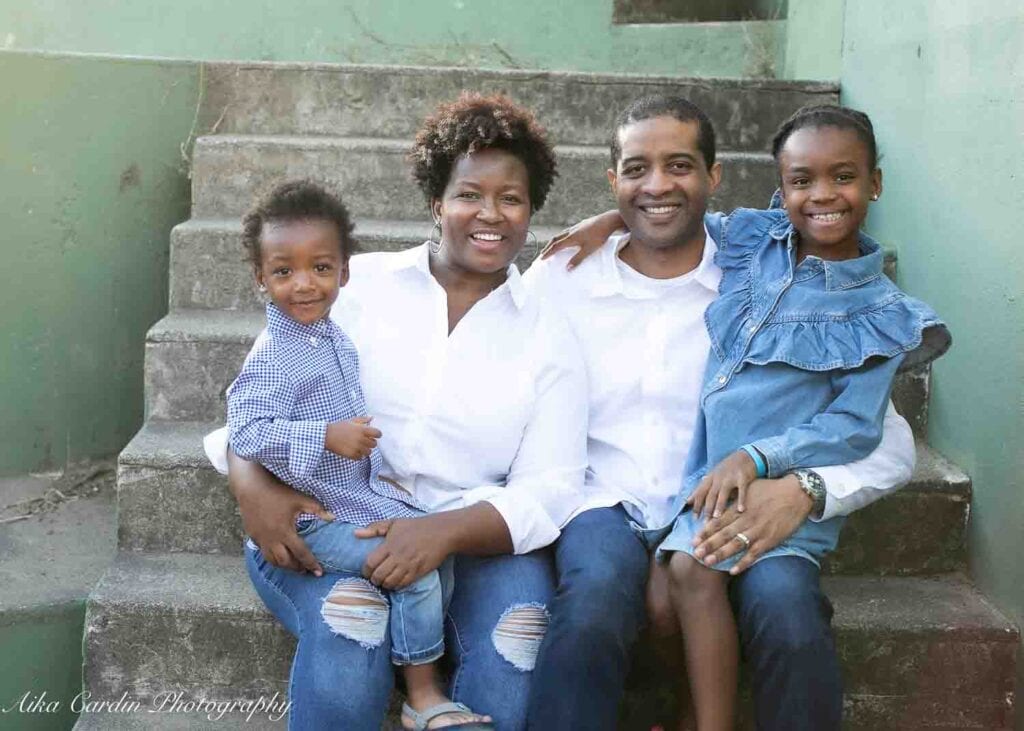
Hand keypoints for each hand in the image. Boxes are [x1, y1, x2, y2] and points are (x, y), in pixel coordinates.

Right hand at [228, 451, 334, 575]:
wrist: (251, 487)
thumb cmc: (277, 492)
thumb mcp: (300, 499)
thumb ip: (317, 509)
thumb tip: (333, 518)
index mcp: (285, 532)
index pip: (301, 553)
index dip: (311, 564)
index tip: (319, 572)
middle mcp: (272, 540)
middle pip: (285, 562)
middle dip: (296, 568)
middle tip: (305, 570)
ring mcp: (260, 539)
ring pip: (272, 561)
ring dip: (283, 566)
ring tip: (293, 566)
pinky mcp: (252, 536)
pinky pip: (263, 552)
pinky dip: (272, 557)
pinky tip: (278, 555)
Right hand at [325, 416, 381, 459]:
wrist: (327, 436)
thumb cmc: (339, 427)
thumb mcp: (351, 421)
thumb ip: (362, 420)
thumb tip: (371, 418)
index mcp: (362, 430)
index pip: (378, 434)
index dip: (377, 434)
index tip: (374, 435)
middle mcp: (361, 439)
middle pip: (374, 444)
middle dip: (371, 442)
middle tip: (365, 441)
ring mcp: (357, 448)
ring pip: (368, 452)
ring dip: (365, 450)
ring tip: (360, 447)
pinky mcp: (352, 455)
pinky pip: (360, 457)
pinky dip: (358, 455)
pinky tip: (354, 451)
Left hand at [355, 515, 451, 589]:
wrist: (440, 532)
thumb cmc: (416, 527)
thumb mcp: (394, 523)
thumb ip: (374, 528)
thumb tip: (356, 533)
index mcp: (390, 544)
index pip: (371, 562)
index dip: (366, 570)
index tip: (366, 570)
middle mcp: (398, 556)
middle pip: (379, 575)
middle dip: (374, 579)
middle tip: (374, 578)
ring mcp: (409, 565)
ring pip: (390, 582)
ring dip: (384, 584)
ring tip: (384, 581)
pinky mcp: (418, 572)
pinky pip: (403, 584)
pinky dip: (396, 586)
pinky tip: (395, 582)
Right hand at [539, 209, 623, 268]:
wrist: (608, 221)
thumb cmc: (599, 236)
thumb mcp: (589, 250)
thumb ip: (578, 259)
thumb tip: (567, 269)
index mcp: (571, 238)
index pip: (556, 246)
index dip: (548, 253)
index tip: (541, 258)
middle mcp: (571, 231)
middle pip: (555, 239)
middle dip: (548, 246)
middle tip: (543, 252)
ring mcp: (576, 227)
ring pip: (561, 234)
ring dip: (555, 241)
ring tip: (552, 246)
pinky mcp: (581, 225)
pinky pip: (568, 231)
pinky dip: (563, 237)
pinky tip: (567, 239)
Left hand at [687, 450, 757, 517]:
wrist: (745, 456)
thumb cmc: (727, 468)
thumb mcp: (713, 475)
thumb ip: (702, 488)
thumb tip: (687, 500)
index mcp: (710, 478)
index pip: (701, 492)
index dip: (697, 505)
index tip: (694, 518)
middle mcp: (718, 478)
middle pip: (710, 494)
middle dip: (707, 508)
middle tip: (705, 522)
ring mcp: (730, 477)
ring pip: (723, 493)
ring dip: (719, 505)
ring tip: (717, 517)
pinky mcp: (743, 478)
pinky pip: (741, 490)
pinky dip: (741, 500)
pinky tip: (740, 510)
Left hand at [691, 475, 813, 574]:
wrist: (795, 493)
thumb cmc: (770, 489)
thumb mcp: (748, 490)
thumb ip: (734, 498)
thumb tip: (720, 501)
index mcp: (739, 508)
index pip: (718, 522)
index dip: (705, 532)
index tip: (693, 540)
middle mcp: (745, 520)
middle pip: (723, 535)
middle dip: (708, 545)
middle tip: (695, 554)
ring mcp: (757, 531)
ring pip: (735, 545)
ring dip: (720, 554)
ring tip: (708, 562)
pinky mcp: (769, 540)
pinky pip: (754, 554)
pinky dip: (743, 563)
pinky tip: (733, 570)